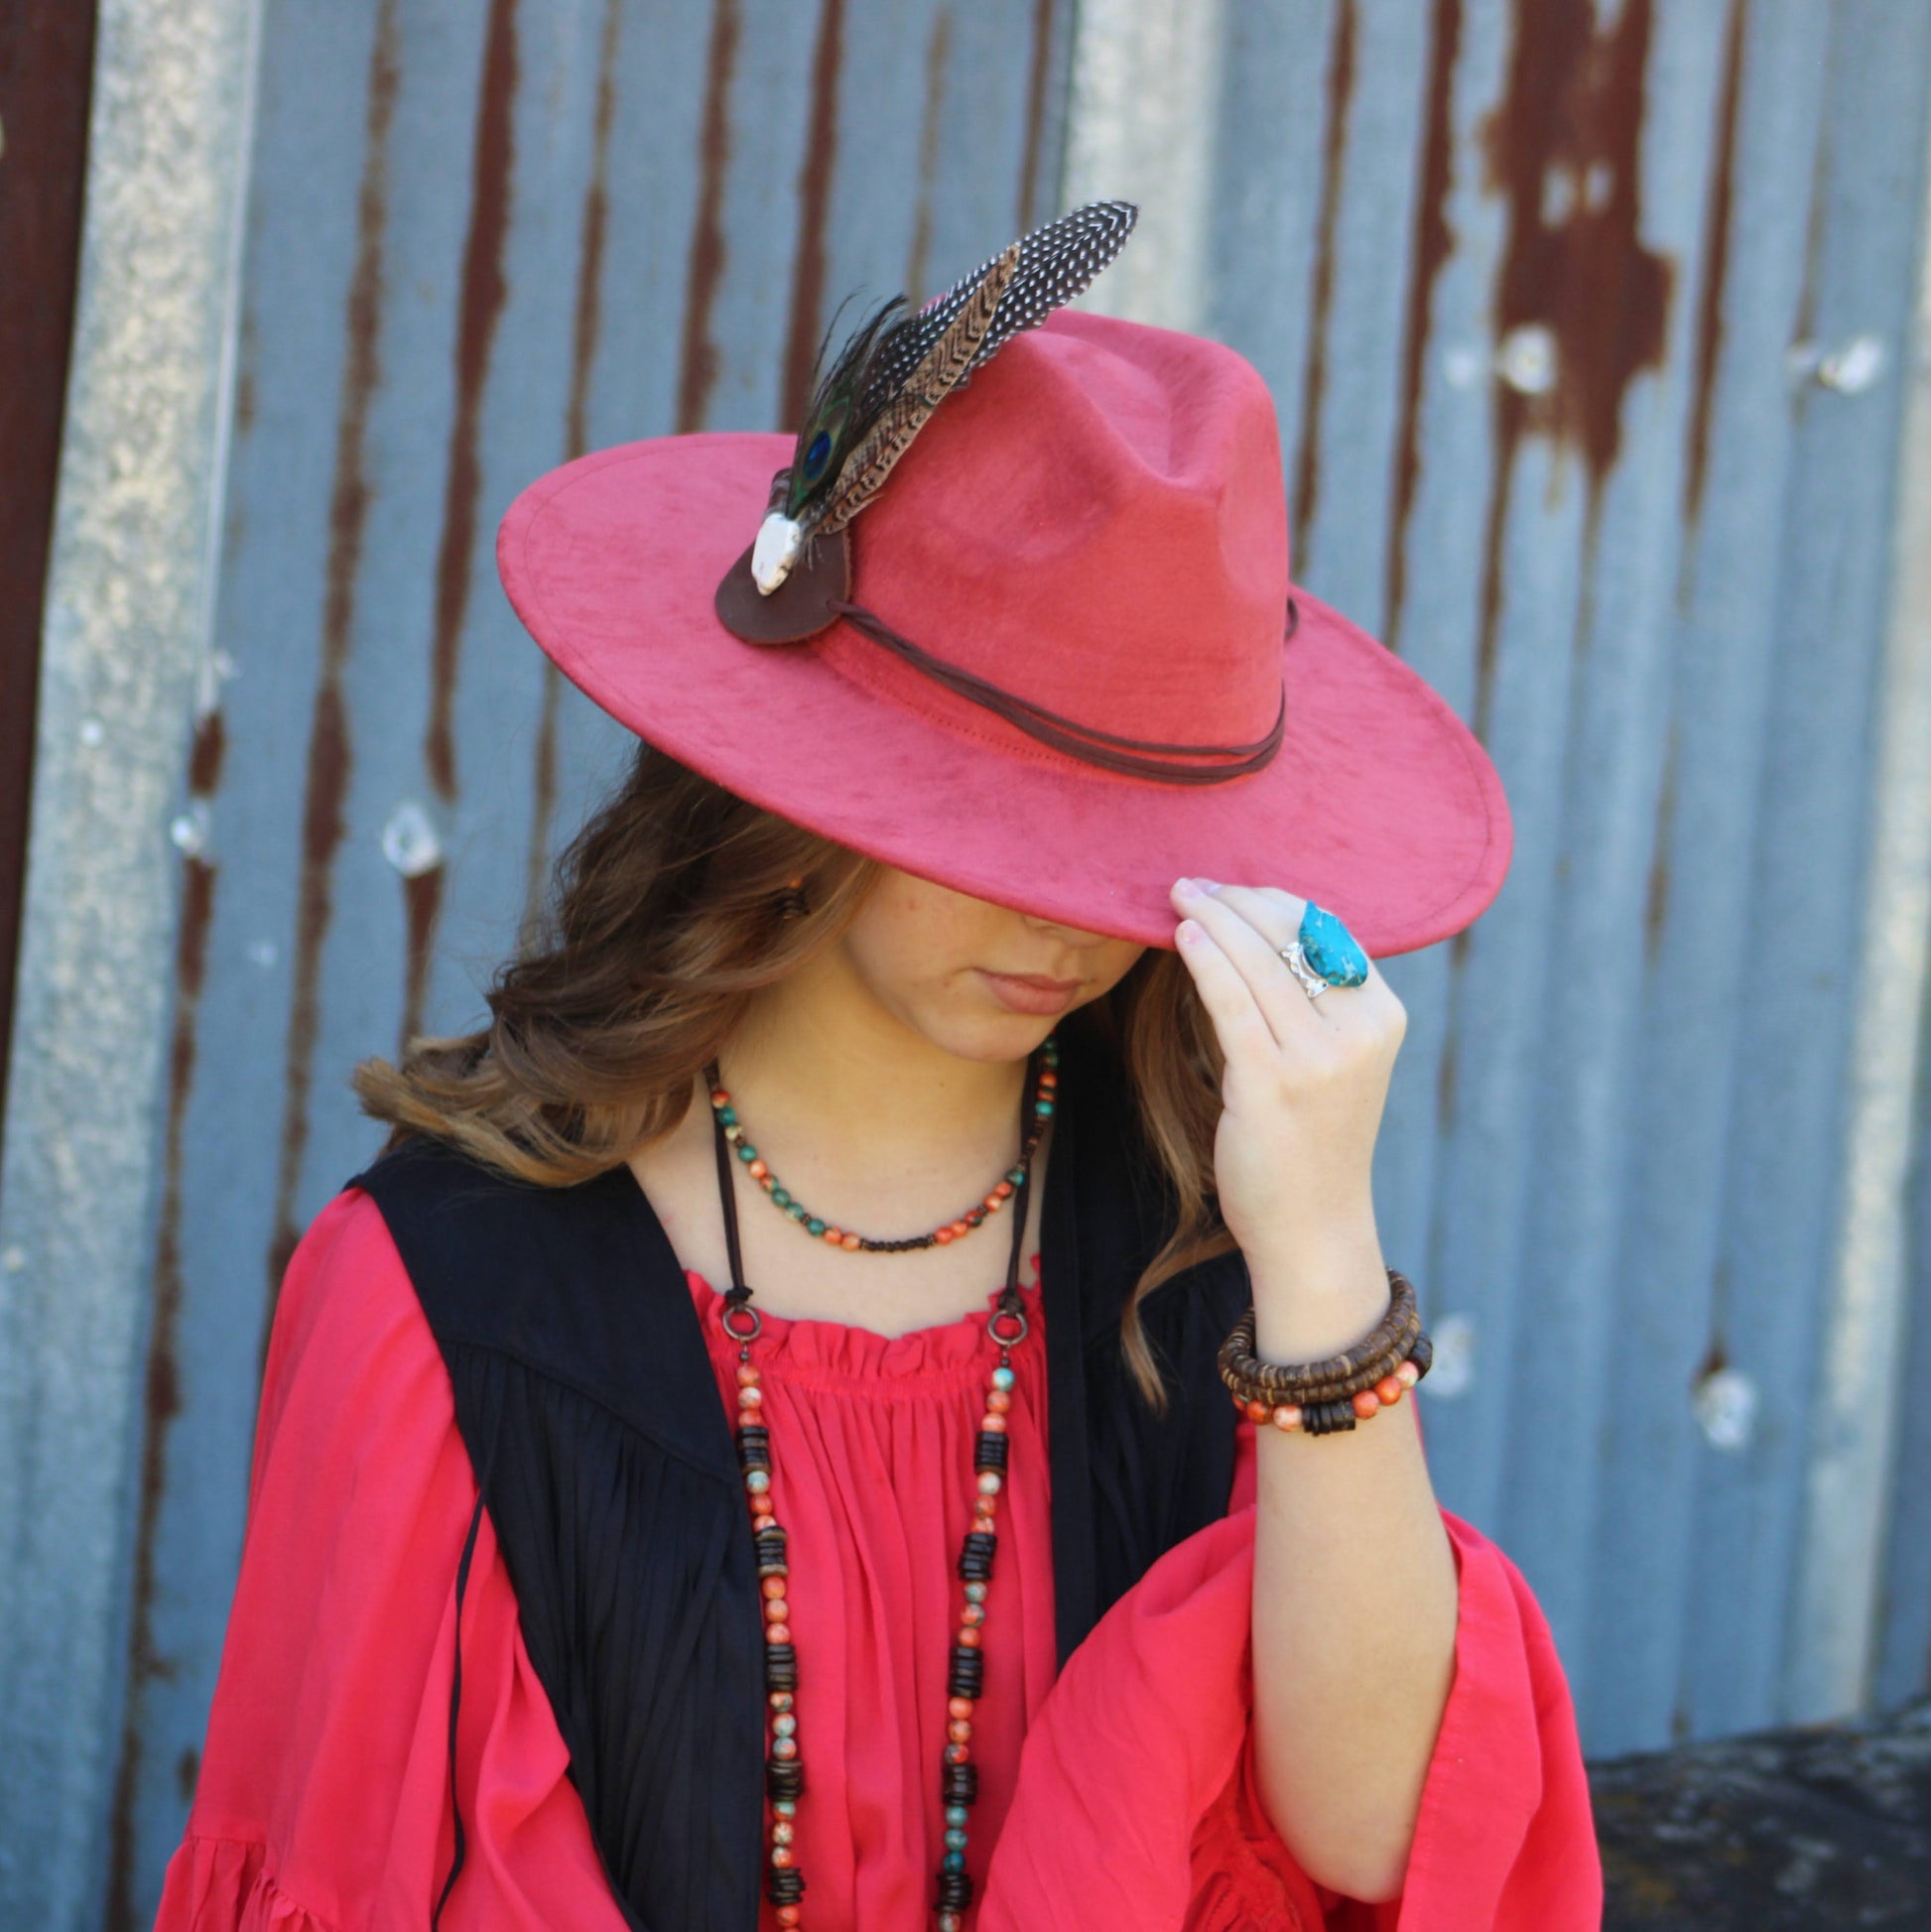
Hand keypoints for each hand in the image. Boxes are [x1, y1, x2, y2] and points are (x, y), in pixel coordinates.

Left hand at [1168, 880, 1405, 1324]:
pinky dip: (1204, 958)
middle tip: (1192, 880)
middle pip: (1291, 934)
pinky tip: (1180, 934)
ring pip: (1257, 960)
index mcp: (1381, 1014)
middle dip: (1235, 899)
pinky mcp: (1270, 1082)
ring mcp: (1317, 1057)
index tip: (1229, 885)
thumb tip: (1256, 931)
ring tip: (1178, 895)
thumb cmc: (1312, 1142)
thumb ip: (1314, 1001)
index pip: (1327, 928)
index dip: (1273, 898)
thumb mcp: (1334, 1061)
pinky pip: (1230, 1000)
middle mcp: (1359, 1030)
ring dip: (1211, 918)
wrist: (1313, 1227)